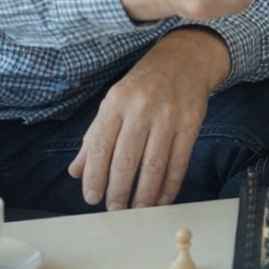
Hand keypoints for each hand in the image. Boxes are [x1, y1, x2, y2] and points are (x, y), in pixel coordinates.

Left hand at [67, 28, 228, 209]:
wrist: (186, 59)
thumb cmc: (144, 84)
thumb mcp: (114, 102)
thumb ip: (94, 137)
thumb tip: (77, 171)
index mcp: (117, 102)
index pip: (100, 146)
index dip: (95, 176)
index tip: (92, 198)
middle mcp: (142, 108)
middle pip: (126, 159)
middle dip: (118, 191)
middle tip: (114, 209)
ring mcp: (169, 116)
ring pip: (153, 164)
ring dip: (144, 194)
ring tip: (136, 209)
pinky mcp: (191, 123)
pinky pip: (179, 161)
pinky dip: (170, 185)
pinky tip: (162, 198)